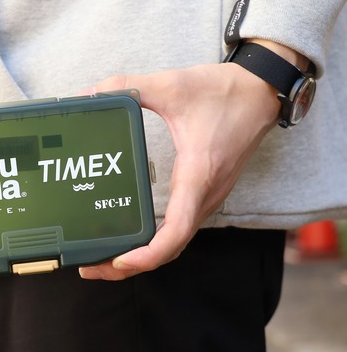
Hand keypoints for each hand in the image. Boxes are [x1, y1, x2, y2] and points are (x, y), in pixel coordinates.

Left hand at [79, 62, 280, 280]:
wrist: (262, 93)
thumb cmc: (225, 93)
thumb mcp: (173, 84)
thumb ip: (128, 85)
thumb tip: (89, 92)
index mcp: (198, 174)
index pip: (177, 230)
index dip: (147, 253)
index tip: (117, 260)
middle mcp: (206, 195)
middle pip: (170, 248)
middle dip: (130, 265)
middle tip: (91, 267)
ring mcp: (208, 197)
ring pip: (176, 242)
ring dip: (142, 257)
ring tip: (104, 258)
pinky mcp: (206, 193)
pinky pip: (181, 229)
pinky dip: (156, 243)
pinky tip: (133, 236)